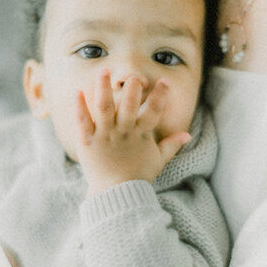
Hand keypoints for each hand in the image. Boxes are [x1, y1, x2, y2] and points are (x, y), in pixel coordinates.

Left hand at [76, 70, 190, 193]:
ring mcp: (104, 136)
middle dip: (131, 90)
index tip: (164, 81)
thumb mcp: (158, 160)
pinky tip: (78, 91)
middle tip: (134, 78)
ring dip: (103, 88)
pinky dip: (80, 106)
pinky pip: (83, 121)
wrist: (116, 195)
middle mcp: (123, 132)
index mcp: (141, 135)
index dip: (160, 97)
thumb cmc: (138, 176)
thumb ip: (171, 145)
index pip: (153, 112)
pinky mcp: (88, 142)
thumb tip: (188, 134)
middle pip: (128, 107)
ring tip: (103, 71)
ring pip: (104, 108)